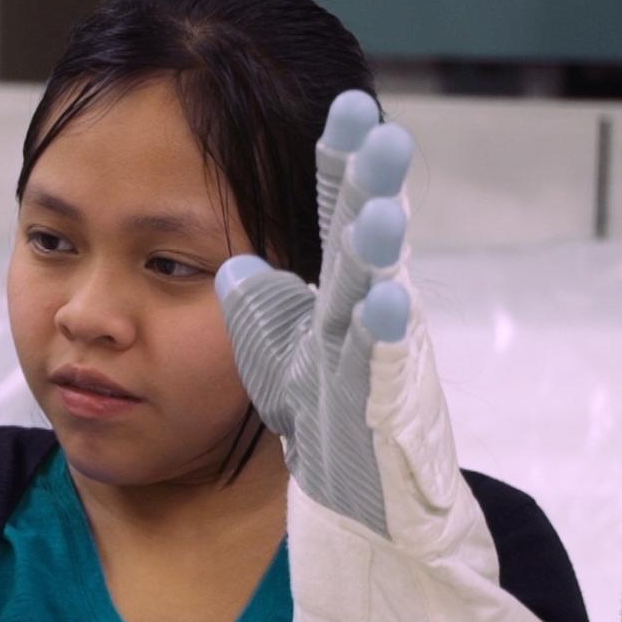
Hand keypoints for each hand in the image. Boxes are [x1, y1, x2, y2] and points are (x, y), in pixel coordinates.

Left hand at [217, 91, 463, 552]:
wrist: (366, 517)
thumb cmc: (326, 433)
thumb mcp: (280, 364)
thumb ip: (263, 310)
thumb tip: (236, 262)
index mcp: (336, 300)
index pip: (337, 220)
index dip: (341, 166)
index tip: (346, 103)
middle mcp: (365, 324)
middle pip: (367, 245)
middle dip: (374, 188)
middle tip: (381, 129)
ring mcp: (379, 369)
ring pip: (381, 302)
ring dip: (380, 258)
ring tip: (379, 212)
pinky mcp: (384, 422)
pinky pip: (383, 376)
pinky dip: (383, 343)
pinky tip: (384, 307)